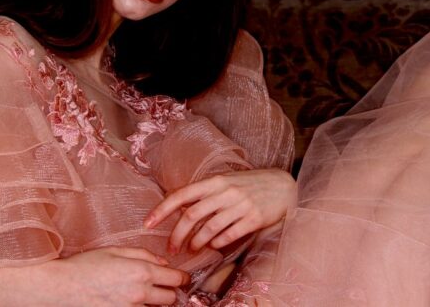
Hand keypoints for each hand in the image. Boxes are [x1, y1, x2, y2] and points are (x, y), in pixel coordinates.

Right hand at [48, 246, 189, 305]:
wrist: (61, 287)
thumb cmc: (86, 265)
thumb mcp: (116, 250)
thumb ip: (144, 255)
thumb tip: (164, 264)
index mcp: (142, 272)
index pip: (176, 279)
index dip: (181, 278)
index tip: (181, 279)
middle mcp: (139, 293)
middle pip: (171, 299)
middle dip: (170, 293)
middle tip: (162, 288)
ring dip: (155, 304)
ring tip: (144, 296)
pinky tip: (132, 302)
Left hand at [144, 168, 296, 254]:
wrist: (282, 186)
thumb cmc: (250, 185)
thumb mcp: (226, 182)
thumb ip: (206, 193)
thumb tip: (181, 209)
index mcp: (215, 181)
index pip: (182, 194)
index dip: (162, 209)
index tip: (148, 223)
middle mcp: (226, 191)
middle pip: (192, 215)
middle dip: (177, 235)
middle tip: (171, 248)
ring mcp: (240, 205)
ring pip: (209, 229)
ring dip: (196, 242)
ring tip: (192, 249)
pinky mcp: (253, 218)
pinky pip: (228, 235)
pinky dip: (217, 243)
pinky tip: (213, 246)